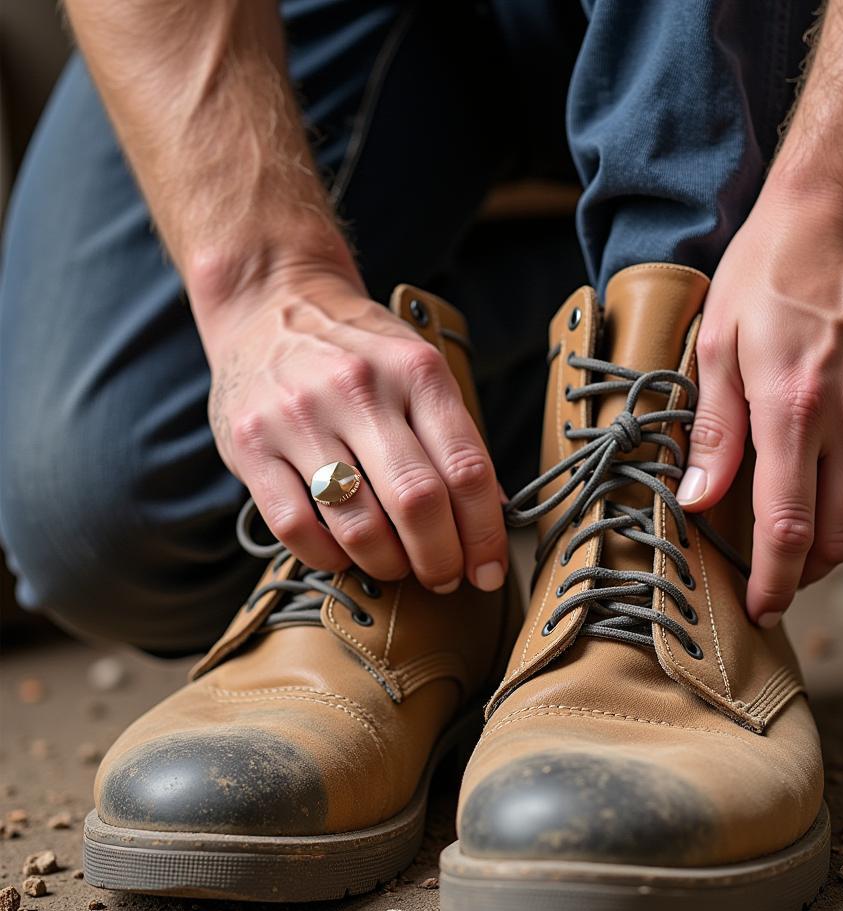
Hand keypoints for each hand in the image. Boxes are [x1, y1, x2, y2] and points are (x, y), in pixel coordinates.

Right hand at [197, 265, 507, 593]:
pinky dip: (328, 557)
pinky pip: (295, 528)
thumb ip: (454, 436)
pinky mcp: (251, 443)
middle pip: (417, 502)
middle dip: (440, 559)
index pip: (467, 469)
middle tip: (444, 577)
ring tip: (397, 567)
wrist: (270, 304)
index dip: (485, 534)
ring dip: (388, 564)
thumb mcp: (419, 370)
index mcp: (416, 371)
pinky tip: (344, 554)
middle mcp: (358, 388)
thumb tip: (494, 514)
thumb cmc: (359, 351)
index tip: (489, 570)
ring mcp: (299, 416)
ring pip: (358, 524)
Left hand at [678, 179, 842, 625]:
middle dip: (801, 572)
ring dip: (833, 542)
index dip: (772, 581)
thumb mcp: (715, 345)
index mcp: (793, 411)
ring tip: (794, 541)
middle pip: (836, 537)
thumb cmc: (766, 273)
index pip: (786, 528)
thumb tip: (698, 501)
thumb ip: (712, 432)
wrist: (842, 213)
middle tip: (769, 577)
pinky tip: (831, 494)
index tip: (759, 608)